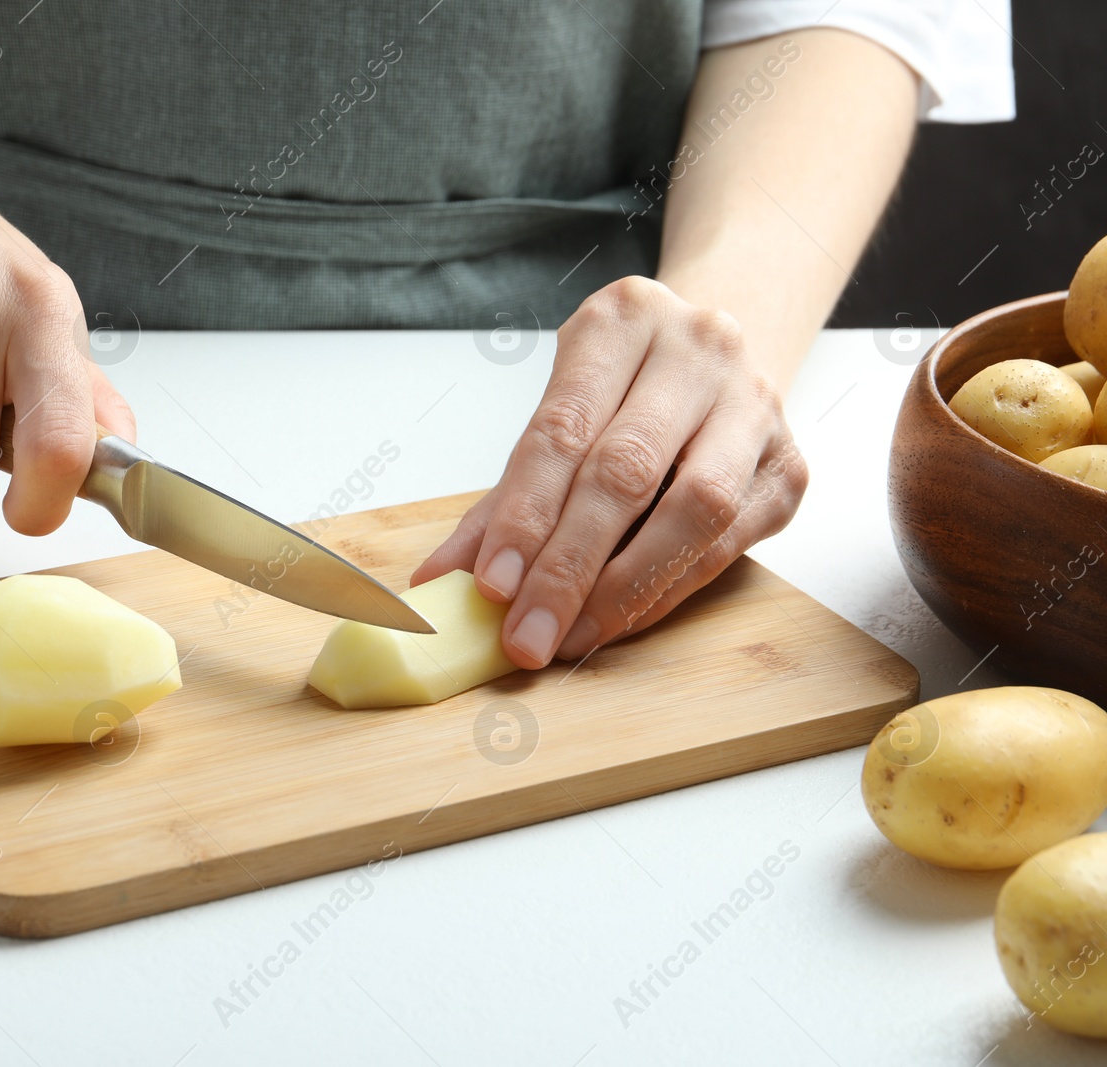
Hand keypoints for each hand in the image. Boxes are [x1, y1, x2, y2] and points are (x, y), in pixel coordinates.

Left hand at [413, 276, 808, 668]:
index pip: (563, 428)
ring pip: (695, 509)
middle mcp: (699, 350)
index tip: (492, 586)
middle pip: (626, 471)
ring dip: (625, 587)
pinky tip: (621, 618)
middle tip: (526, 634)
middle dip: (567, 566)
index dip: (525, 514)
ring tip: (571, 635)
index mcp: (623, 319)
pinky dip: (667, 589)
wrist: (715, 358)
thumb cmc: (623, 390)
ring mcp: (755, 405)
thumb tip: (439, 581)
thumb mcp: (558, 414)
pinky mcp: (788, 465)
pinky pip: (728, 543)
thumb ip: (501, 498)